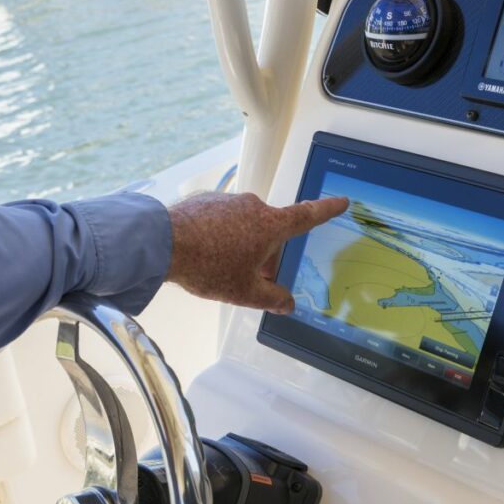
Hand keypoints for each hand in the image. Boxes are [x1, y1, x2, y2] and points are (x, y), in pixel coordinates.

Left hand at [165, 191, 348, 312]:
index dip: (326, 210)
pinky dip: (221, 236)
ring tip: (219, 268)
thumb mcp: (244, 292)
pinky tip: (204, 254)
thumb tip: (287, 303)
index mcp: (271, 225)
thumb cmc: (209, 266)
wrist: (162, 242)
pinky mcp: (206, 200)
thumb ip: (271, 299)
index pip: (307, 215)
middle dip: (265, 254)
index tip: (341, 201)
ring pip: (245, 226)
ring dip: (241, 245)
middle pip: (270, 231)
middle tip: (249, 279)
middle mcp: (253, 206)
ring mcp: (228, 200)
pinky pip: (223, 220)